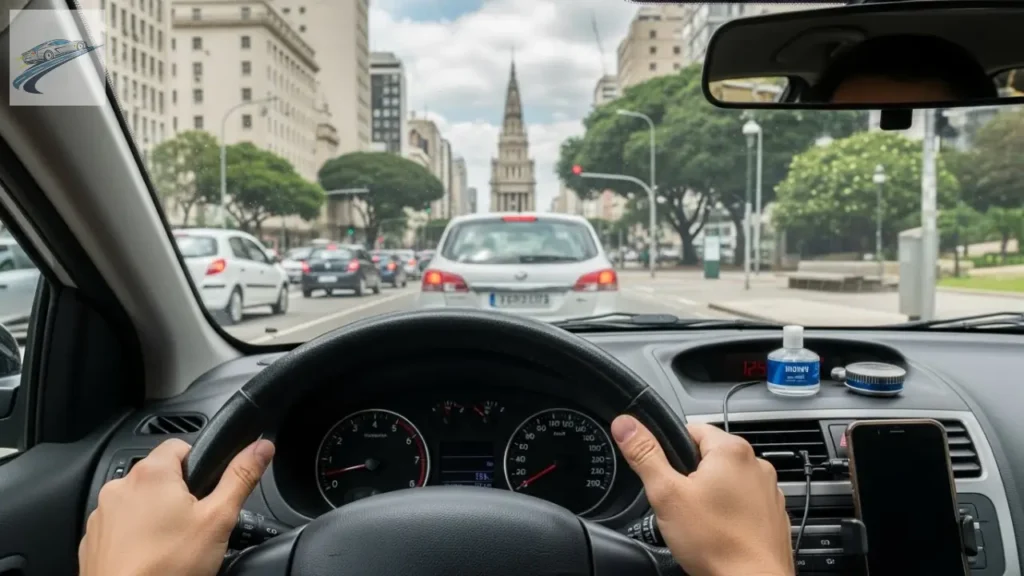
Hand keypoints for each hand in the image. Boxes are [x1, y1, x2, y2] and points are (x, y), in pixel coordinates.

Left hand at [79, 438, 275, 575]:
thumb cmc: (167, 568)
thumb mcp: (218, 519)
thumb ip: (241, 477)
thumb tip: (261, 448)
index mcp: (152, 474)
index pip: (180, 445)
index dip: (200, 465)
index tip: (207, 490)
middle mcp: (120, 487)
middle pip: (160, 476)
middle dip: (179, 494)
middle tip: (194, 524)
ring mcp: (102, 515)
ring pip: (139, 502)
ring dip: (155, 514)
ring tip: (172, 544)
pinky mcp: (93, 540)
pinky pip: (120, 526)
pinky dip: (136, 536)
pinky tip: (151, 556)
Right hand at [611, 416, 792, 575]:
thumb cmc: (717, 544)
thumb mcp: (667, 494)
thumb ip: (644, 455)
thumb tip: (626, 425)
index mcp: (732, 450)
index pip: (691, 429)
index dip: (671, 451)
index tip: (666, 474)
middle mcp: (756, 465)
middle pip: (709, 457)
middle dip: (690, 477)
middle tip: (680, 504)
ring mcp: (769, 490)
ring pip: (727, 482)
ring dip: (711, 495)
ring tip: (700, 522)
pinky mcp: (773, 514)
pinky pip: (744, 503)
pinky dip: (730, 513)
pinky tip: (719, 532)